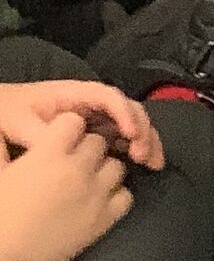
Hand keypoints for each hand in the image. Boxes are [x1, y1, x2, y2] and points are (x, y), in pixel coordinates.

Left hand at [0, 79, 162, 170]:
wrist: (2, 114)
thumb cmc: (9, 111)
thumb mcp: (17, 120)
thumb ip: (39, 133)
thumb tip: (63, 149)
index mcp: (73, 95)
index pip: (107, 96)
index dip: (123, 112)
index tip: (130, 134)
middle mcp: (92, 104)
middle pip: (128, 108)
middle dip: (142, 129)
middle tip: (142, 156)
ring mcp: (98, 118)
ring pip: (132, 123)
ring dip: (147, 140)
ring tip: (151, 163)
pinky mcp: (99, 134)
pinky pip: (125, 137)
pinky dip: (140, 148)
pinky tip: (145, 165)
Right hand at [0, 112, 133, 260]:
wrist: (8, 257)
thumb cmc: (0, 214)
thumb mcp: (0, 172)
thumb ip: (7, 148)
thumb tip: (15, 138)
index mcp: (48, 154)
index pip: (73, 122)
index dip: (67, 129)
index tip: (62, 138)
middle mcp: (77, 170)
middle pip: (98, 142)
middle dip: (87, 147)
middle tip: (74, 161)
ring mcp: (96, 195)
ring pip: (117, 166)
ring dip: (104, 169)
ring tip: (89, 179)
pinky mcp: (106, 219)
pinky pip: (127, 196)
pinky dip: (117, 194)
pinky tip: (101, 199)